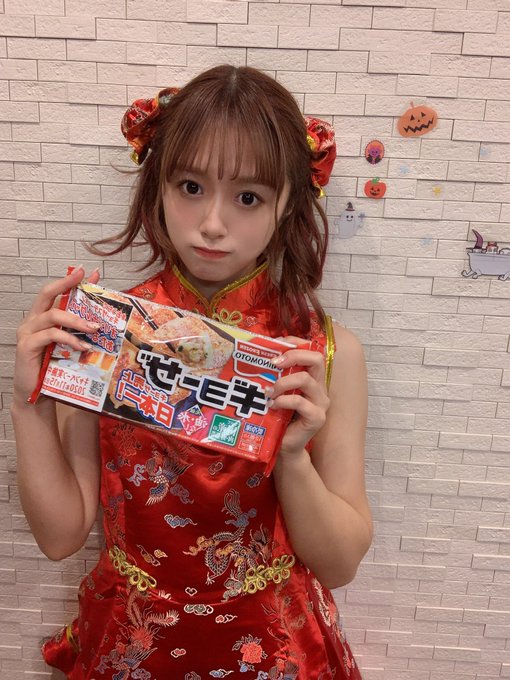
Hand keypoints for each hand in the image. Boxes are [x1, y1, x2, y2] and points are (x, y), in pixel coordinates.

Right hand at [13, 266, 100, 404]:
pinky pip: (51, 335)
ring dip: (77, 320)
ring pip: (53, 315)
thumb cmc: (53, 369)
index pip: (55, 293)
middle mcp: (32, 321)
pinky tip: (83, 347)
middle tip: (86, 279)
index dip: (69, 280)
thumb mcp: (68, 346)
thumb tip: (99, 321)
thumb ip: (77, 332)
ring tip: (95, 329)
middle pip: (47, 294)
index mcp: (41, 318)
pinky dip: (69, 339)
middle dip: (67, 284)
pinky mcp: (27, 346)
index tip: (87, 270)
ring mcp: (27, 333)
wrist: (36, 395)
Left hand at [268, 336, 329, 457]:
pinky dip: (283, 401)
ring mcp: (320, 403)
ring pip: (306, 380)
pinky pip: (300, 402)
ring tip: (267, 391)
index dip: (295, 343)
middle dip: (293, 356)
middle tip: (274, 363)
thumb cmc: (278, 417)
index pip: (311, 350)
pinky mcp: (317, 418)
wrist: (285, 448)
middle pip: (316, 359)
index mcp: (311, 378)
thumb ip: (274, 376)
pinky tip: (271, 405)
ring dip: (283, 382)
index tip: (276, 343)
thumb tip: (254, 356)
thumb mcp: (276, 392)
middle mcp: (320, 387)